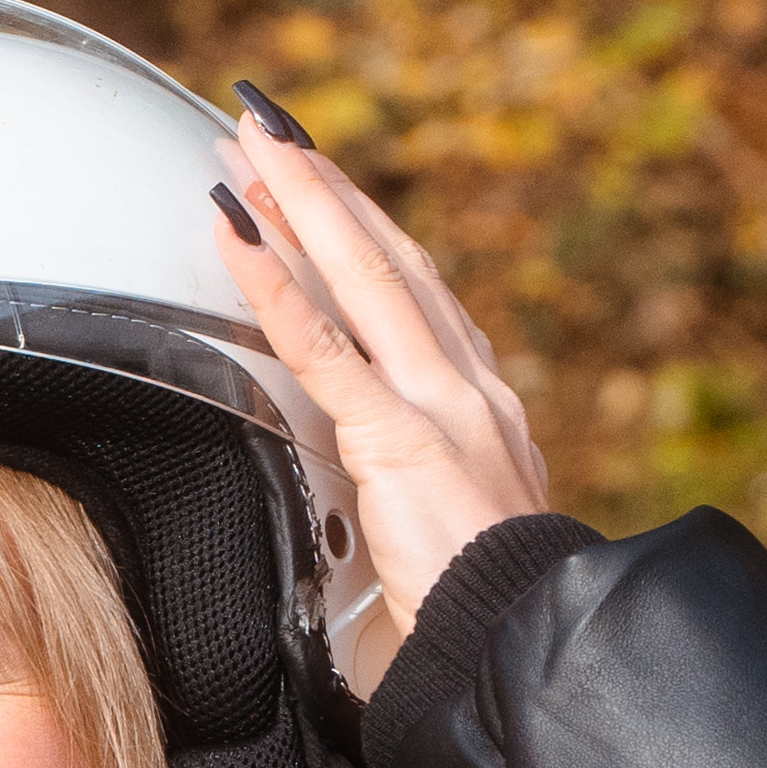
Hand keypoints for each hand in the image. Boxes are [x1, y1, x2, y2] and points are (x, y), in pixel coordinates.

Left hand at [201, 101, 556, 677]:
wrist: (530, 639)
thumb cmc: (487, 602)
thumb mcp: (452, 519)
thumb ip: (420, 478)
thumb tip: (386, 473)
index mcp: (478, 399)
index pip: (415, 288)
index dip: (363, 226)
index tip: (320, 179)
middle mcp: (465, 383)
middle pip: (388, 258)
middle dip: (324, 188)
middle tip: (268, 128)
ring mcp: (438, 403)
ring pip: (361, 276)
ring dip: (299, 204)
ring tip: (247, 154)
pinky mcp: (402, 440)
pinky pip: (326, 350)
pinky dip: (276, 287)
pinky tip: (237, 239)